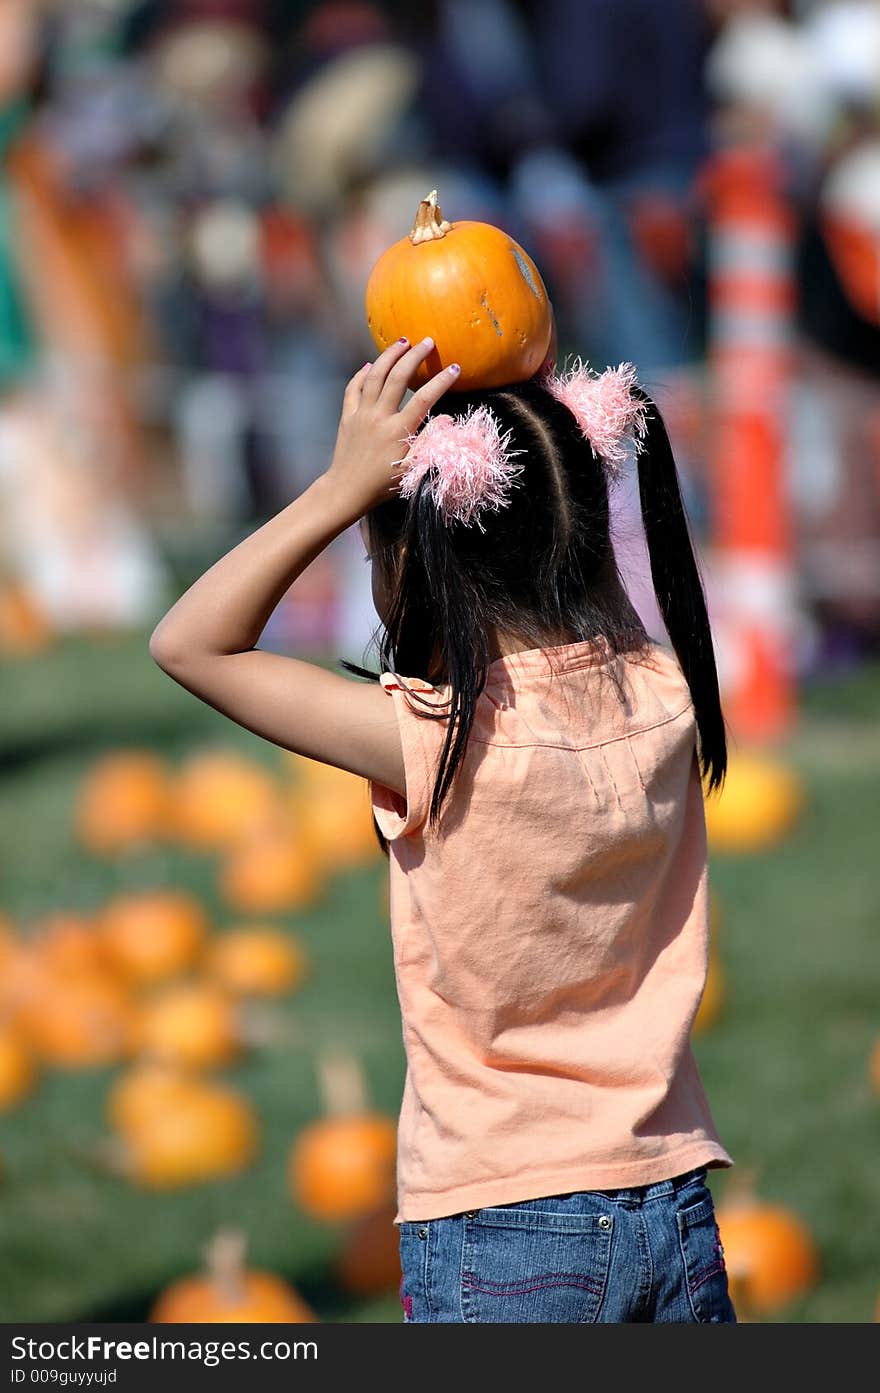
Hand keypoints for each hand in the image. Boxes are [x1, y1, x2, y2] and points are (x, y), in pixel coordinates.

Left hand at [324, 336, 460, 518]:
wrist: (346, 491)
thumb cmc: (383, 485)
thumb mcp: (412, 470)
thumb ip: (431, 443)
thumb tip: (448, 420)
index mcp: (398, 431)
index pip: (424, 399)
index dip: (441, 381)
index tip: (455, 368)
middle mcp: (379, 418)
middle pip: (397, 377)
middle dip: (414, 356)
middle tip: (428, 341)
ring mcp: (361, 415)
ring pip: (374, 376)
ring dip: (389, 355)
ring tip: (403, 341)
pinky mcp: (347, 417)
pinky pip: (353, 388)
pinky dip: (362, 373)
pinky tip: (370, 365)